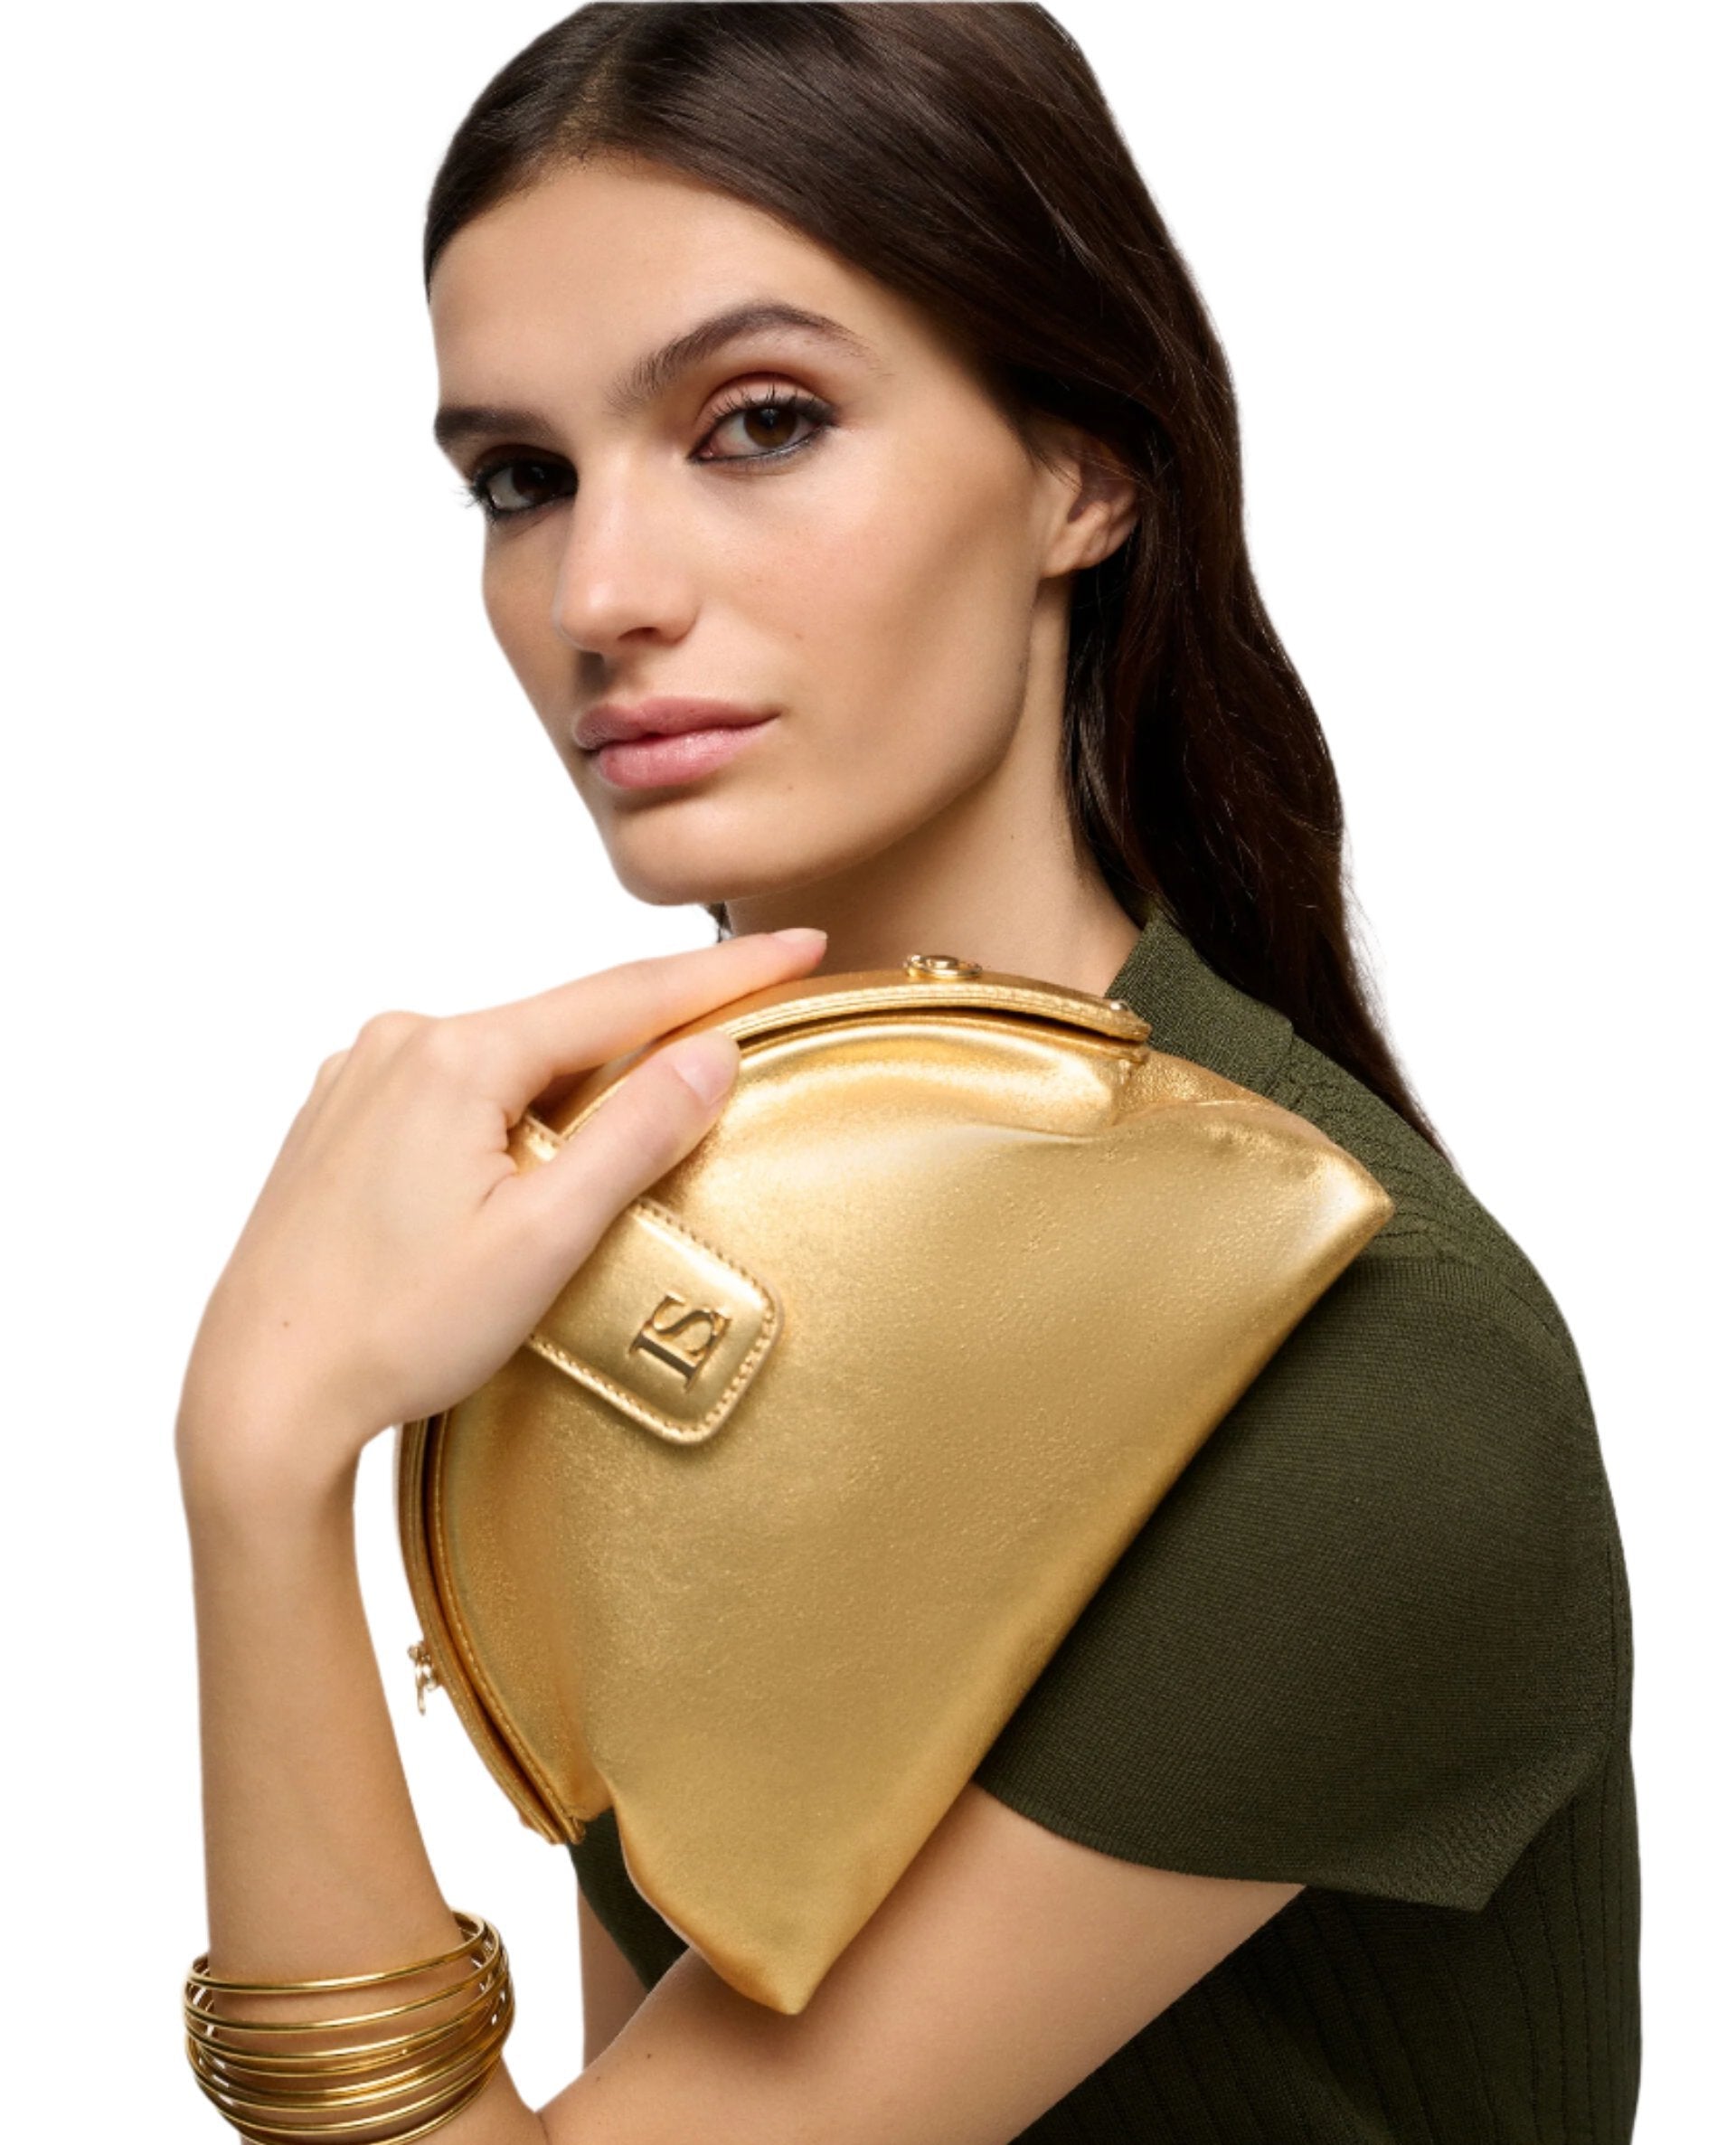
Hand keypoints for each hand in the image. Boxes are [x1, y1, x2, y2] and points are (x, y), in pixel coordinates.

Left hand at [176, 928, 828, 1513]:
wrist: (258, 1393)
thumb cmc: (393, 1330)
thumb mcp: (541, 1240)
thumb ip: (634, 1135)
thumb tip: (712, 1053)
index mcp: (454, 1057)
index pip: (623, 996)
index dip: (725, 973)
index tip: (800, 943)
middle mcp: (400, 1042)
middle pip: (567, 1020)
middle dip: (660, 1021)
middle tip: (754, 1007)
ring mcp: (362, 1076)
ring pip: (512, 1052)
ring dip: (586, 1069)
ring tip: (657, 1095)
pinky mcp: (343, 1116)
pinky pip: (460, 1081)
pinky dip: (520, 1096)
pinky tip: (543, 1139)